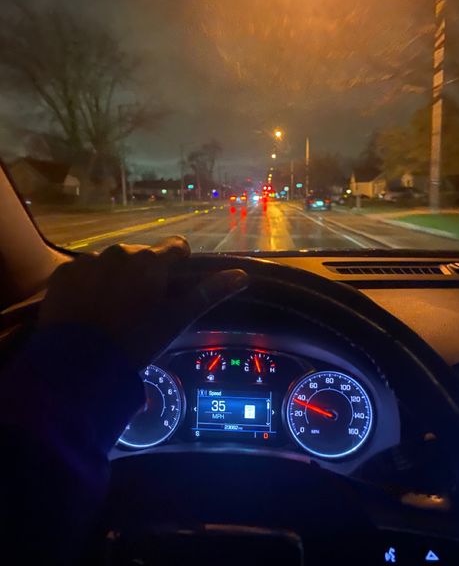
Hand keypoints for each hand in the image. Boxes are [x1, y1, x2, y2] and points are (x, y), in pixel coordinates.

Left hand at [39, 236, 247, 368]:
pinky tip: (86, 310)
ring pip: (111, 263)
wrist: (78, 363)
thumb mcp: (175, 320)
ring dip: (114, 278)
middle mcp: (120, 251)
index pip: (176, 247)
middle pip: (141, 256)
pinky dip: (87, 285)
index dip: (179, 265)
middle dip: (143, 274)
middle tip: (139, 307)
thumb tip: (242, 275)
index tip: (172, 287)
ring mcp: (88, 260)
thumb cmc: (135, 341)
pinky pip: (82, 272)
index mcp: (151, 260)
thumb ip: (208, 293)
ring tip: (110, 311)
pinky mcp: (64, 273)